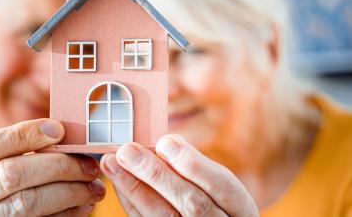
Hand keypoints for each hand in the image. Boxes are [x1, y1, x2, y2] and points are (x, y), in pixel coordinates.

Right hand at [0, 119, 104, 215]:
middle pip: (8, 175)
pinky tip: (82, 206)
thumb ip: (12, 152)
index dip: (23, 135)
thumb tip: (58, 132)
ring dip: (68, 193)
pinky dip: (65, 214)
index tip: (60, 130)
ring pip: (25, 204)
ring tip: (93, 187)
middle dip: (56, 166)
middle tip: (88, 165)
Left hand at [100, 134, 257, 216]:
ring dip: (134, 188)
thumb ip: (197, 169)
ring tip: (112, 162)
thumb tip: (164, 142)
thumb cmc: (216, 207)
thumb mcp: (220, 190)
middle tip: (127, 150)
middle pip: (191, 204)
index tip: (165, 142)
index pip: (223, 187)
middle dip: (156, 175)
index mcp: (241, 210)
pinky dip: (131, 202)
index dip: (194, 165)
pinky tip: (118, 181)